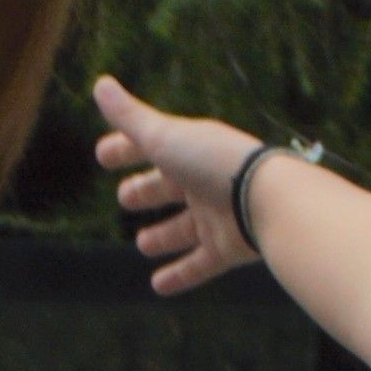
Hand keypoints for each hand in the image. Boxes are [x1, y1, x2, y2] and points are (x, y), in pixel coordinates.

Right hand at [89, 76, 268, 293]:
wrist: (271, 202)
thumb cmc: (215, 163)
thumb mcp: (165, 137)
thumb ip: (130, 117)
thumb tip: (99, 84)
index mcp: (191, 151)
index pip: (152, 146)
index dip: (126, 149)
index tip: (103, 155)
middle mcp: (206, 182)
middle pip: (170, 187)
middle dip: (147, 192)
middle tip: (126, 197)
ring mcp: (219, 216)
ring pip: (186, 229)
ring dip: (165, 236)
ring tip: (144, 244)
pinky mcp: (230, 248)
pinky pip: (202, 264)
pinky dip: (181, 274)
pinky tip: (158, 286)